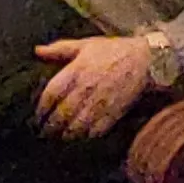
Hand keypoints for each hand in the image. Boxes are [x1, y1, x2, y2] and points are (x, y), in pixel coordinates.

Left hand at [32, 36, 154, 139]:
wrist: (145, 60)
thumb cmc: (113, 51)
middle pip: (61, 114)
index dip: (41, 109)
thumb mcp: (84, 45)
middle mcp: (85, 89)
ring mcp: (99, 103)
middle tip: (44, 132)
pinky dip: (86, 136)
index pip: (51, 95)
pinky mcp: (113, 113)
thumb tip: (38, 51)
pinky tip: (80, 137)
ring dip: (66, 134)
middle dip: (51, 126)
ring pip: (77, 126)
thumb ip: (59, 49)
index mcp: (75, 71)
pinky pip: (95, 130)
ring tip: (60, 137)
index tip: (38, 116)